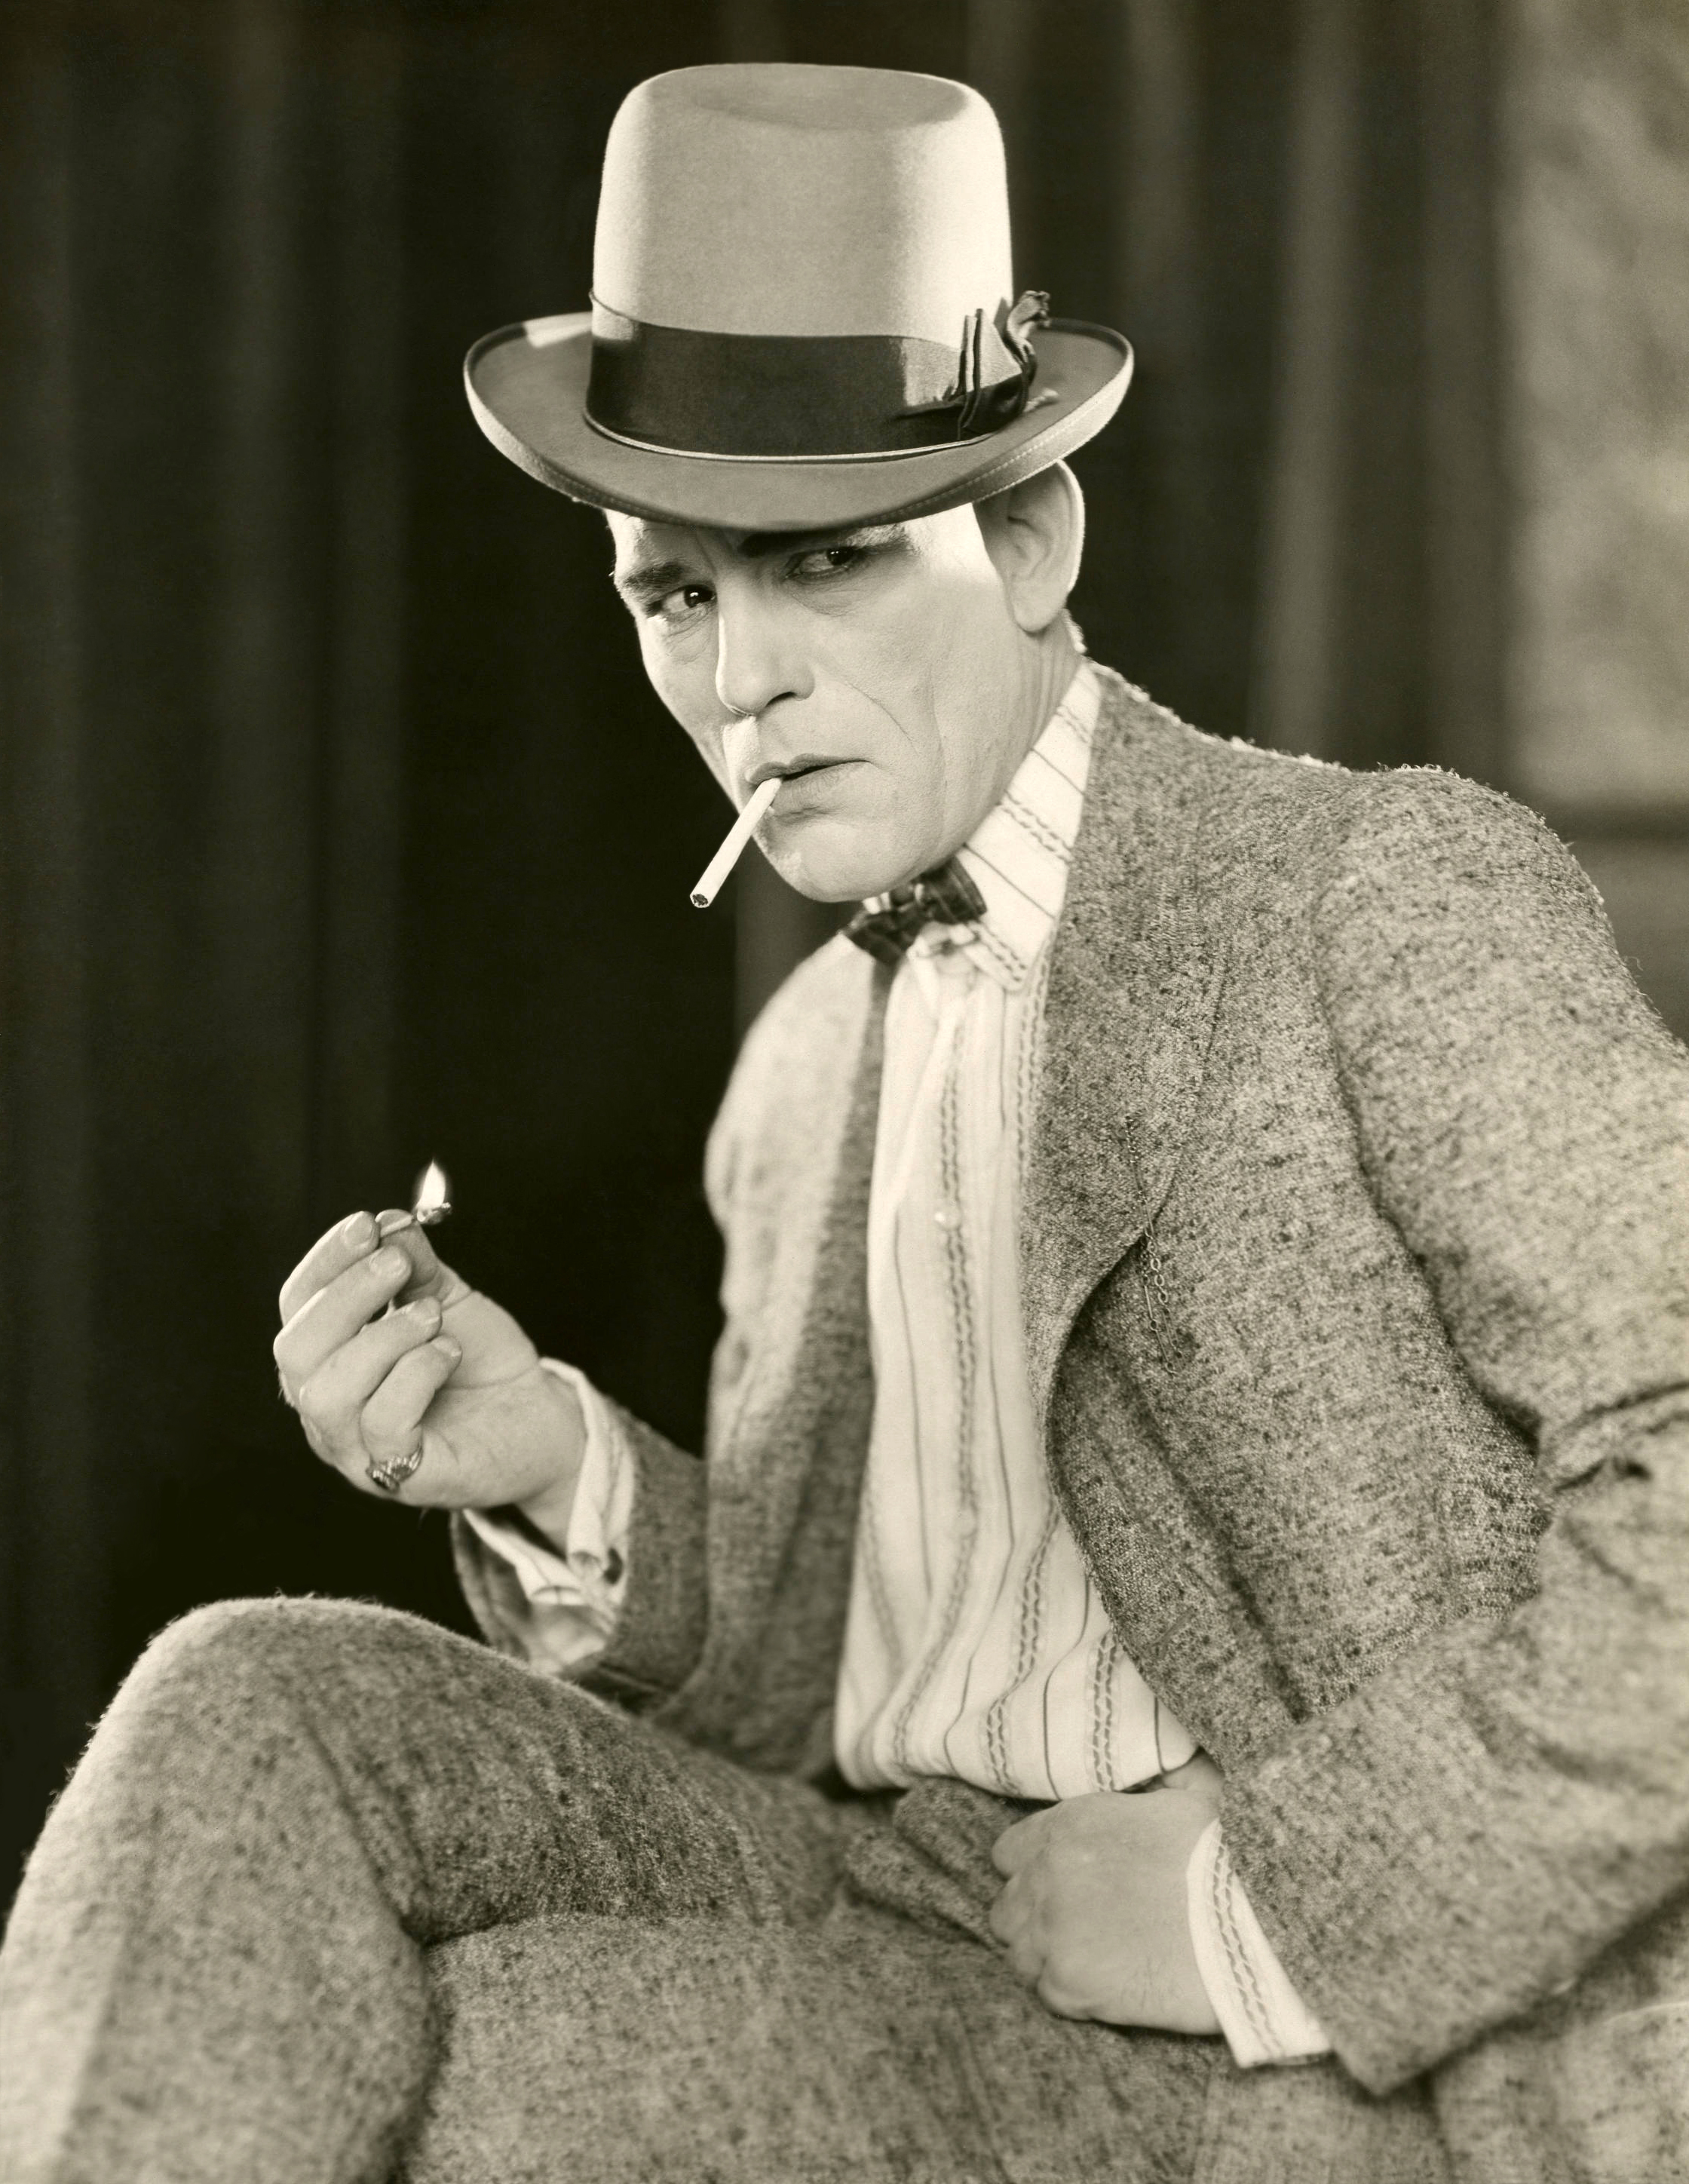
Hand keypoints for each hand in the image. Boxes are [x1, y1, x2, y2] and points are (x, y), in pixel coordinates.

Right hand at [273, 1210, 584, 1528]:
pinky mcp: (402, 1476)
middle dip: (345, 1296)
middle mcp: (327, 1409)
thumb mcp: (444, 1299)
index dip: (324, 1262)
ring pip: (329, 1392)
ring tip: (432, 1316)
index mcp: (327, 1358)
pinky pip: (383, 1425)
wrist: (535, 1415)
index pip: (296, 1306)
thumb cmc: (476, 1359)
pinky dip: (415, 1374)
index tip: (366, 1225)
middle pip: (295, 1350)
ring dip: (383, 1338)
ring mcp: (359, 1449)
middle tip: (398, 1265)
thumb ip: (413, 1265)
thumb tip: (387, 1223)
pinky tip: (448, 1353)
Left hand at [988, 1753, 1224, 2033]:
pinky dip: (1071, 1995)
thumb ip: (1144, 1791)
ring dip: (1047, 1958)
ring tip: (1093, 1963)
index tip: (1061, 1888)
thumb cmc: (1225, 1861)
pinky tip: (1107, 1988)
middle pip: (1008, 1906)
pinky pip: (1045, 1993)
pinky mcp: (1069, 1983)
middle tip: (1078, 1932)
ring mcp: (1053, 1930)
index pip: (1007, 1854)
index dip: (1033, 1872)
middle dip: (1036, 1918)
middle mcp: (1048, 1872)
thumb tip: (1155, 1773)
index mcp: (1069, 1824)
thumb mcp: (1182, 1798)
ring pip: (1018, 1952)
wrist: (1251, 1926)